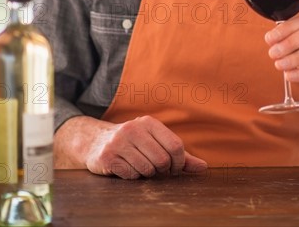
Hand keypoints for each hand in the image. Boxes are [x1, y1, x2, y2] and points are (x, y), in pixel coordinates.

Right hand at [85, 115, 206, 178]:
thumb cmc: (133, 143)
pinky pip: (131, 175)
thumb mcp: (156, 142)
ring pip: (147, 169)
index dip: (179, 163)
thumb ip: (180, 155)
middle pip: (162, 160)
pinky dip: (132, 176)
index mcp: (149, 122)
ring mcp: (119, 142)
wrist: (95, 142)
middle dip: (162, 171)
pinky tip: (126, 168)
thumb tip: (204, 167)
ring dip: (146, 174)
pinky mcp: (108, 156)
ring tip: (139, 166)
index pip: (176, 146)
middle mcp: (134, 129)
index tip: (173, 169)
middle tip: (155, 170)